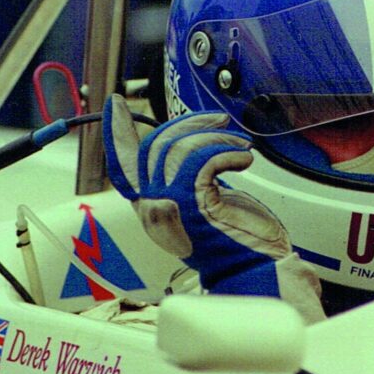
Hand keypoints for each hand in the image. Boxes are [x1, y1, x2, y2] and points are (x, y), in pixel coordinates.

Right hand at [102, 94, 323, 322]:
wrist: (257, 269)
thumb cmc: (240, 239)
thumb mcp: (208, 201)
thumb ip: (190, 177)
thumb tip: (189, 141)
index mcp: (152, 206)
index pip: (124, 164)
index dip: (117, 132)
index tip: (116, 105)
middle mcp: (153, 206)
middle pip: (155, 145)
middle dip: (190, 124)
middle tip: (221, 122)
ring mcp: (170, 205)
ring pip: (178, 148)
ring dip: (216, 139)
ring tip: (240, 147)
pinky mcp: (193, 203)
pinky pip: (202, 159)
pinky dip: (228, 152)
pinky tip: (243, 161)